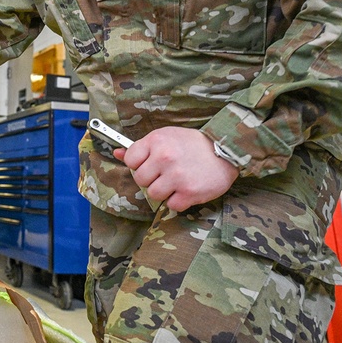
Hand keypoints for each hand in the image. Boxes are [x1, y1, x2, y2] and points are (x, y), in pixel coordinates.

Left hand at [114, 126, 238, 211]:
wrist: (225, 150)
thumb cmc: (192, 144)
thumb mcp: (165, 137)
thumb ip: (141, 147)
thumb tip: (117, 152)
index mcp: (156, 141)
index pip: (130, 160)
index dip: (138, 164)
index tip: (149, 164)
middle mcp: (164, 157)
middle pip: (140, 180)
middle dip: (151, 179)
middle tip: (166, 174)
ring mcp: (176, 176)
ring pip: (153, 194)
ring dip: (164, 192)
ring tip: (176, 182)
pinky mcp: (189, 192)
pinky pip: (172, 205)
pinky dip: (178, 201)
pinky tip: (186, 189)